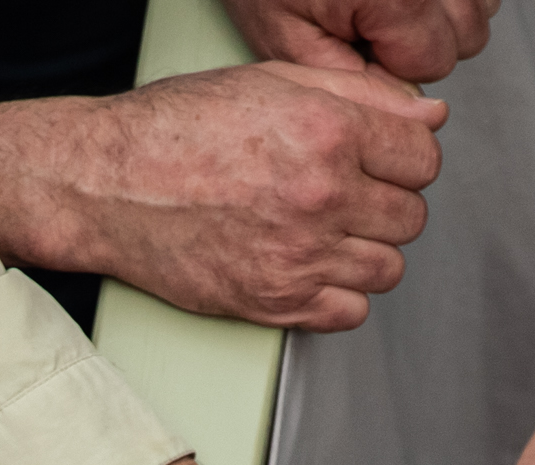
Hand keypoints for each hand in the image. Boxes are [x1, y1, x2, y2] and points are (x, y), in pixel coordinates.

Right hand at [0, 64, 443, 330]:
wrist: (105, 183)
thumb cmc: (174, 129)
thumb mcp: (269, 82)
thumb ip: (359, 96)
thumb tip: (428, 117)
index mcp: (326, 131)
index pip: (424, 158)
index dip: (404, 159)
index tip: (380, 162)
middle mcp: (320, 195)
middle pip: (411, 216)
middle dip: (384, 204)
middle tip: (341, 195)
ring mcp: (300, 255)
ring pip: (387, 268)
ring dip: (364, 251)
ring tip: (321, 230)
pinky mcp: (275, 302)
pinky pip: (350, 312)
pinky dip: (338, 294)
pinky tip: (307, 266)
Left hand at [221, 0, 494, 81]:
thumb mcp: (286, 34)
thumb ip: (349, 80)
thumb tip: (400, 106)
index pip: (434, 63)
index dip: (394, 63)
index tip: (359, 41)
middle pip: (468, 35)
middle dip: (425, 40)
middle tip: (374, 20)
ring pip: (482, 5)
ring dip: (444, 14)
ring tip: (390, 4)